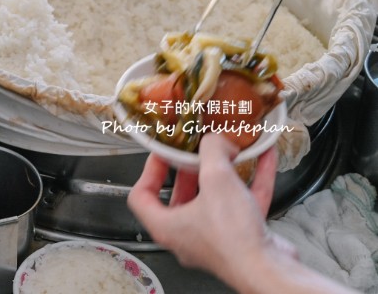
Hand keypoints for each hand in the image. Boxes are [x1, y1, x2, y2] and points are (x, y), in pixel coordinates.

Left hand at [128, 134, 288, 282]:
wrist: (270, 271)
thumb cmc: (235, 239)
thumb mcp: (216, 179)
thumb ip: (212, 151)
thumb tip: (214, 141)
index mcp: (167, 226)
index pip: (142, 196)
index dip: (149, 172)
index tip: (161, 155)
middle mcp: (187, 235)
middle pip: (180, 196)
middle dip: (190, 170)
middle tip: (198, 153)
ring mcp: (215, 239)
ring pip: (215, 200)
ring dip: (225, 174)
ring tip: (231, 152)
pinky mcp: (242, 239)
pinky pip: (243, 204)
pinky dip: (251, 182)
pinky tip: (263, 160)